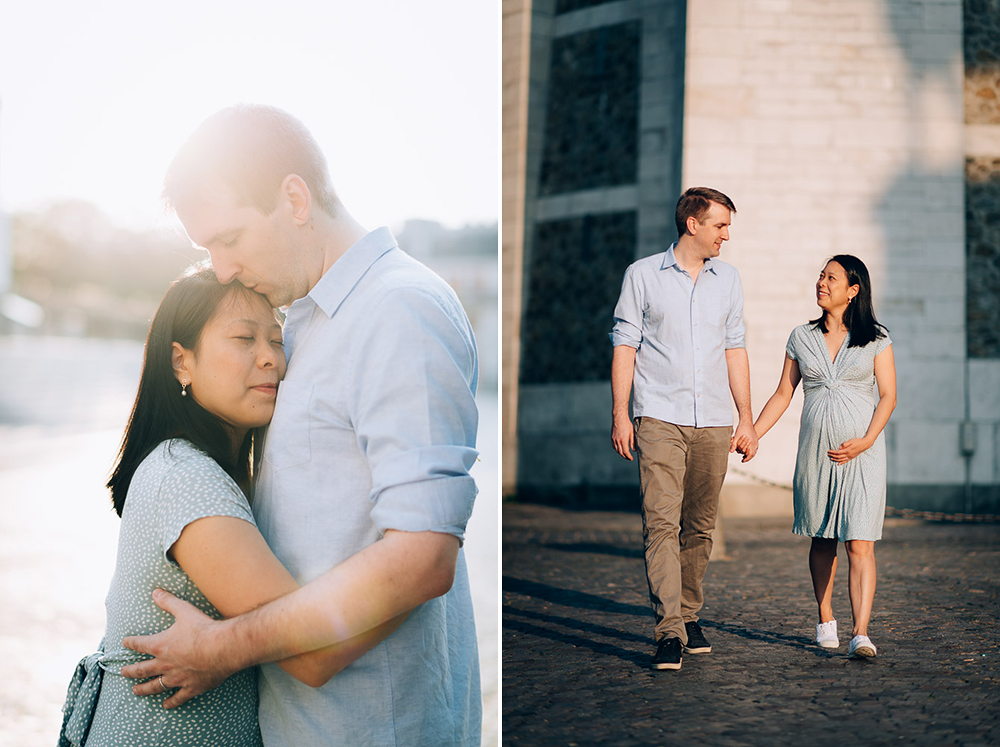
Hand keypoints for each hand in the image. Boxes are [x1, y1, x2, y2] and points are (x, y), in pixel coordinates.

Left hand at [121, 589, 234, 708]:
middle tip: (122, 672)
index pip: (139, 644)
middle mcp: (164, 664)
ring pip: (155, 686)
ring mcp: (177, 678)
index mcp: (160, 645)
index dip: (131, 643)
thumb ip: (168, 602)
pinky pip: (177, 698)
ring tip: (135, 691)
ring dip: (144, 689)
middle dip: (131, 671)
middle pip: (142, 669)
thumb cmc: (203, 628)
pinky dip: (171, 702)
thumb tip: (155, 591)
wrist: (221, 648)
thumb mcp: (184, 610)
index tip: (124, 643)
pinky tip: (166, 705)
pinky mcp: (191, 687)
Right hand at [611, 415, 635, 460]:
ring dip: (621, 453)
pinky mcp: (612, 437)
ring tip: (625, 454)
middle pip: (621, 452)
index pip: (626, 452)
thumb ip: (633, 443)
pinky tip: (619, 449)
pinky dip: (616, 449)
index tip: (631, 459)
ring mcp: (614, 440)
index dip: (628, 457)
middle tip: (628, 458)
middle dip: (625, 456)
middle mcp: (618, 441)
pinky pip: (613, 446)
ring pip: (616, 450)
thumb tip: (634, 450)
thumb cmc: (627, 425)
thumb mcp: (632, 434)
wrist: (619, 418)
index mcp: (623, 441)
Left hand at [730, 421, 758, 462]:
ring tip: (745, 455)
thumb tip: (731, 451)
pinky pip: (755, 446)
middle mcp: (755, 442)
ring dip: (750, 454)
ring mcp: (756, 440)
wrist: (746, 421)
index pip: (750, 455)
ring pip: (754, 450)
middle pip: (753, 453)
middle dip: (748, 457)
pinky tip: (747, 449)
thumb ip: (734, 445)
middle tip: (743, 459)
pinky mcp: (755, 438)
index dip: (746, 459)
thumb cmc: (741, 428)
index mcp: (751, 443)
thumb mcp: (736, 437)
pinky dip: (751, 449)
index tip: (742, 461)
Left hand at [828, 438, 869, 463]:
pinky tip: (838, 464)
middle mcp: (849, 455)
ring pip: (841, 460)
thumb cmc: (857, 441)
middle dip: (833, 455)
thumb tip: (839, 448)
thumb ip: (844, 444)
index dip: (833, 452)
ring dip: (836, 459)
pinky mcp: (852, 457)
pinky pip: (846, 461)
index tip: (829, 451)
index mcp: (848, 450)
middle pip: (839, 457)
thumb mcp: (851, 441)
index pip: (838, 452)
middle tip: (828, 454)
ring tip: (831, 458)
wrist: (865, 444)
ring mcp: (851, 457)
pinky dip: (842, 463)